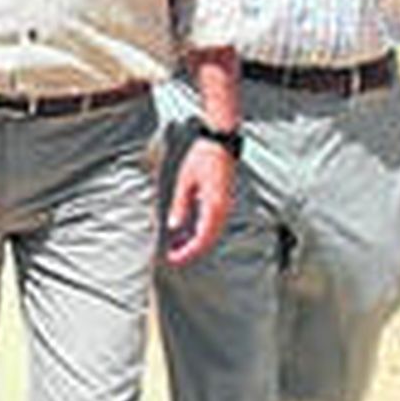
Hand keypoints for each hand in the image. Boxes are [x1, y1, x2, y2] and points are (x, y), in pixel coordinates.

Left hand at [161, 134, 234, 265]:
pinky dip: (202, 232)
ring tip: (178, 247)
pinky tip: (189, 232)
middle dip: (191, 251)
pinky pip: (214, 224)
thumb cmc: (203, 157)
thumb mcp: (185, 181)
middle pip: (209, 240)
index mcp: (214, 206)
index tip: (173, 258)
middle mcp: (223, 209)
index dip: (187, 252)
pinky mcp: (224, 201)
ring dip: (196, 243)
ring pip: (213, 234)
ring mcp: (226, 206)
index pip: (201, 239)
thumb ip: (180, 206)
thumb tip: (174, 226)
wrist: (220, 142)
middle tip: (173, 256)